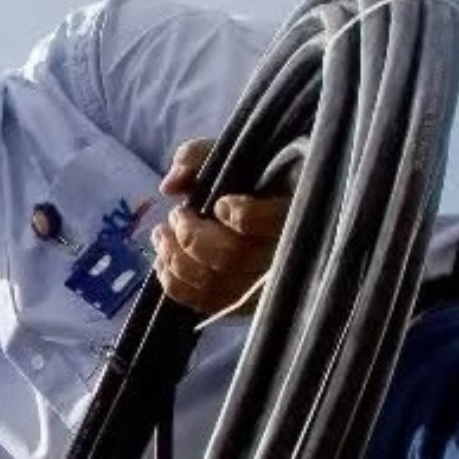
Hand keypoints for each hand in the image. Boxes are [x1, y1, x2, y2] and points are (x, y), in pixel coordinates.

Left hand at [152, 138, 289, 318]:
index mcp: (296, 210)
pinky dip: (173, 282)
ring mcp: (263, 286)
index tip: (220, 203)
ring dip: (174, 257)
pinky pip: (202, 302)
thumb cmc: (262, 177)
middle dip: (191, 235)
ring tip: (161, 234)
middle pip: (231, 256)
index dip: (238, 214)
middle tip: (177, 215)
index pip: (274, 223)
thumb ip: (203, 155)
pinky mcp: (243, 305)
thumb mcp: (241, 153)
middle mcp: (283, 254)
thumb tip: (169, 186)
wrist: (280, 206)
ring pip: (213, 282)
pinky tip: (163, 260)